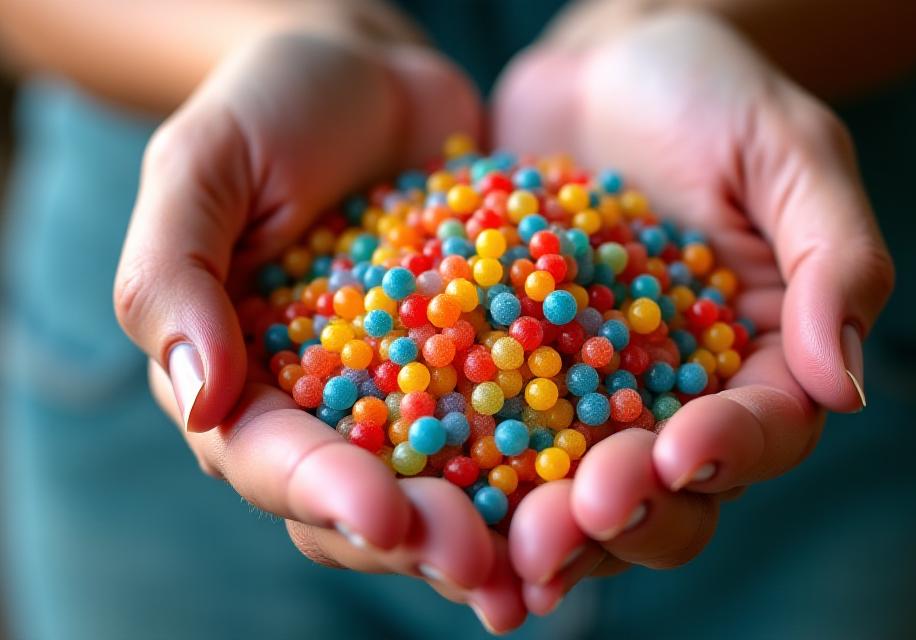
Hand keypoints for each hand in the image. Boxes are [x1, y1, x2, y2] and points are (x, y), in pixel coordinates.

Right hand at [115, 28, 525, 632]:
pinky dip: (553, 459)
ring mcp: (411, 396)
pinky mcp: (482, 365)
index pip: (273, 460)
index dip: (326, 494)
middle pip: (365, 502)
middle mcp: (328, 410)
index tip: (387, 514)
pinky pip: (516, 421)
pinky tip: (602, 480)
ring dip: (495, 531)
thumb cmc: (271, 110)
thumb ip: (175, 273)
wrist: (373, 78)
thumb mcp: (203, 167)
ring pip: (446, 488)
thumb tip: (198, 397)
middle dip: (421, 539)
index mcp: (242, 385)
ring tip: (549, 558)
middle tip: (483, 564)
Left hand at [493, 8, 894, 612]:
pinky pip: (500, 435)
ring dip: (554, 527)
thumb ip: (833, 256)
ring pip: (583, 488)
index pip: (761, 430)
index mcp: (761, 358)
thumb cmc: (710, 92)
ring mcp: (592, 392)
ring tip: (513, 548)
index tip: (677, 453)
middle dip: (631, 513)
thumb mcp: (789, 151)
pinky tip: (445, 503)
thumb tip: (847, 386)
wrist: (604, 65)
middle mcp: (679, 394)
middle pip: (671, 489)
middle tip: (582, 516)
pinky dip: (480, 480)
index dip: (724, 453)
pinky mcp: (516, 370)